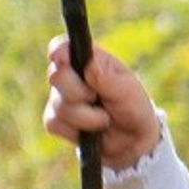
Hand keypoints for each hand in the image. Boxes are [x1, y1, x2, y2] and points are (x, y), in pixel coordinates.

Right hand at [43, 35, 161, 172]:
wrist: (132, 142)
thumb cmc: (133, 108)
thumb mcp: (128, 91)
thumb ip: (107, 78)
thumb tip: (89, 64)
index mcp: (89, 61)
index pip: (64, 47)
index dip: (59, 50)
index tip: (61, 58)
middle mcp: (70, 76)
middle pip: (56, 76)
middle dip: (79, 92)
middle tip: (97, 98)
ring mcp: (60, 98)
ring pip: (59, 105)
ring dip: (86, 117)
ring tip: (105, 119)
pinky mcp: (54, 120)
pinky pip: (55, 123)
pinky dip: (77, 129)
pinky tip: (91, 130)